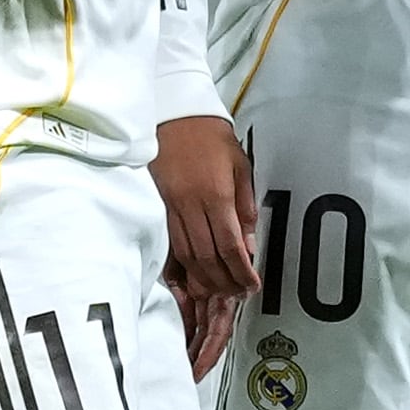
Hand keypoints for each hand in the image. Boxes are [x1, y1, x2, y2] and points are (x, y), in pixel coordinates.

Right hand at [151, 115, 258, 380]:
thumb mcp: (240, 168)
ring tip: (217, 293)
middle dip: (223, 282)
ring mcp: (171, 208)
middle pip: (206, 258)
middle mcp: (191, 206)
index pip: (230, 246)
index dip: (241, 272)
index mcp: (215, 195)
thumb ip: (245, 207)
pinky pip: (171, 244)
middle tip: (236, 297)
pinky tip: (191, 277)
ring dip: (203, 279)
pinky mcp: (158, 207)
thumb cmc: (213, 138)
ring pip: (186, 255)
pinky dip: (183, 265)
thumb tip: (249, 245)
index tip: (251, 288)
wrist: (175, 112)